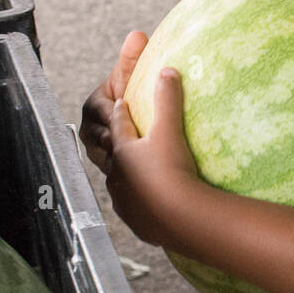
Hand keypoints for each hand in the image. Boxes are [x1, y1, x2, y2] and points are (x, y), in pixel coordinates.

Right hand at [81, 30, 147, 174]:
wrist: (136, 122)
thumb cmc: (131, 95)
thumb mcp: (130, 78)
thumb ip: (131, 60)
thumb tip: (137, 35)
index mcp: (94, 106)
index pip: (102, 111)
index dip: (116, 115)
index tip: (130, 115)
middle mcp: (91, 128)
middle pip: (103, 136)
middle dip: (120, 138)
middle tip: (139, 139)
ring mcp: (96, 148)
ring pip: (107, 155)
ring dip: (123, 156)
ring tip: (140, 156)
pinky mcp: (107, 166)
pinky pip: (113, 170)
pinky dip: (126, 169)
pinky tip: (138, 168)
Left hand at [105, 66, 200, 246]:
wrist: (178, 216)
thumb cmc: (171, 170)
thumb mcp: (170, 129)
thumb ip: (167, 98)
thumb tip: (167, 70)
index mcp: (123, 149)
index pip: (119, 125)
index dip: (121, 113)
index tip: (122, 105)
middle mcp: (117, 175)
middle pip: (115, 155)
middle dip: (119, 146)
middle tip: (127, 142)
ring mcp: (125, 200)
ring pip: (121, 184)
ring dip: (128, 177)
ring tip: (139, 175)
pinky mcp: (136, 221)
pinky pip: (134, 209)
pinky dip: (139, 203)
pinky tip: (148, 204)